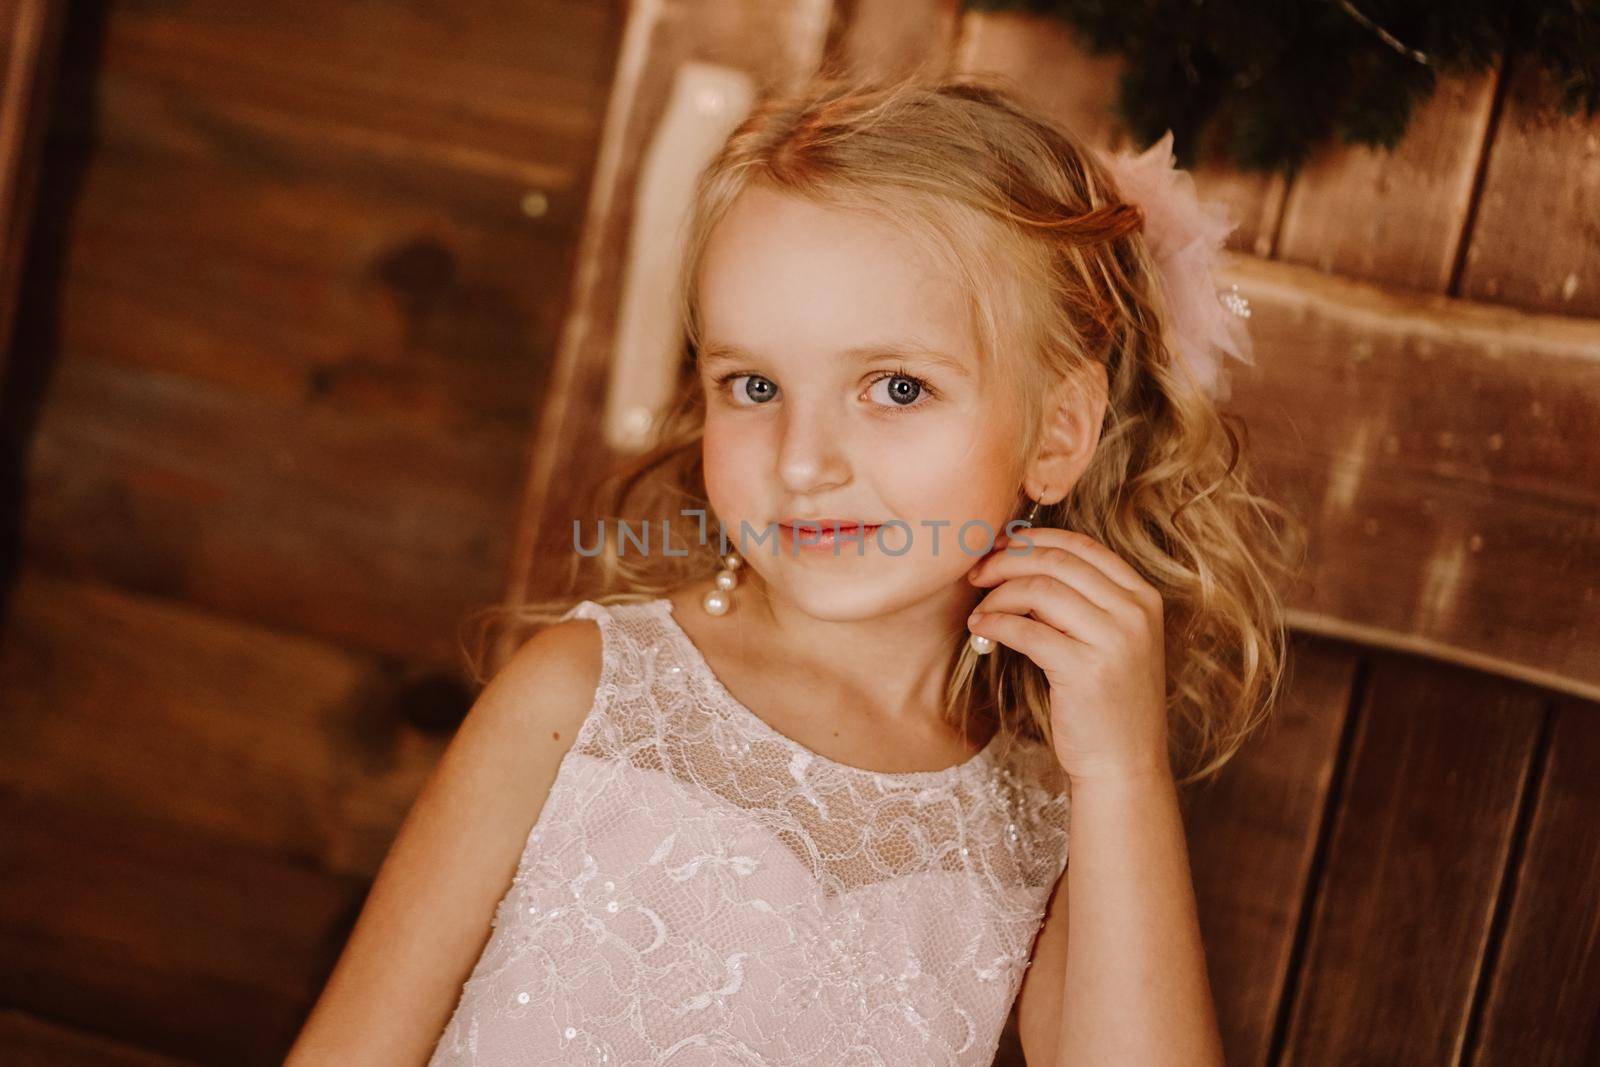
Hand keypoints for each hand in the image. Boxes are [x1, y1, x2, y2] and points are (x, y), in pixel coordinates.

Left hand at [965, 527, 1169, 784]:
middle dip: (1007, 561)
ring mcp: (1114, 640)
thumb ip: (1081, 601)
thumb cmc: (1106, 701)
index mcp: (1143, 597)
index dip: (1034, 539)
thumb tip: (1019, 562)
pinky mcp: (1086, 670)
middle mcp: (1135, 612)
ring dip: (998, 594)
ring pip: (1039, 590)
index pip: (1082, 545)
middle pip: (1056, 562)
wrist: (1124, 763)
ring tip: (979, 608)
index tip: (1000, 546)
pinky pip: (1027, 631)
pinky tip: (982, 629)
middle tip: (977, 573)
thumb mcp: (1108, 639)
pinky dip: (996, 624)